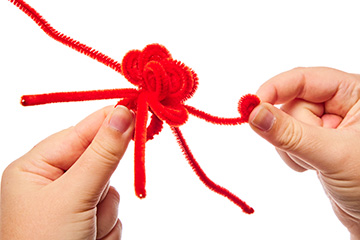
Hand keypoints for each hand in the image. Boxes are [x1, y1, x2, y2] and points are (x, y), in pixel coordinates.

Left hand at [0, 106, 134, 239]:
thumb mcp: (73, 196)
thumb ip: (102, 154)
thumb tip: (124, 113)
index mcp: (36, 167)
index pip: (81, 131)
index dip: (111, 121)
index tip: (139, 111)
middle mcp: (52, 182)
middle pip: (100, 162)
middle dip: (104, 183)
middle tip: (97, 196)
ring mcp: (72, 204)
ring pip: (111, 191)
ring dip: (105, 212)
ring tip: (86, 232)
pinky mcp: (87, 222)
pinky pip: (113, 213)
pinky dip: (107, 227)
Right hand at [249, 67, 359, 238]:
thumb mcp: (332, 154)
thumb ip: (291, 134)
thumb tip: (254, 114)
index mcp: (354, 93)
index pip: (305, 79)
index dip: (275, 90)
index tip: (251, 106)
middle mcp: (341, 103)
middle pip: (292, 103)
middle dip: (293, 131)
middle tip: (309, 153)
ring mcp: (328, 123)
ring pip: (286, 123)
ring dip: (293, 147)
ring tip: (317, 163)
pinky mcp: (317, 141)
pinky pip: (288, 139)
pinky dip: (292, 155)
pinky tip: (312, 167)